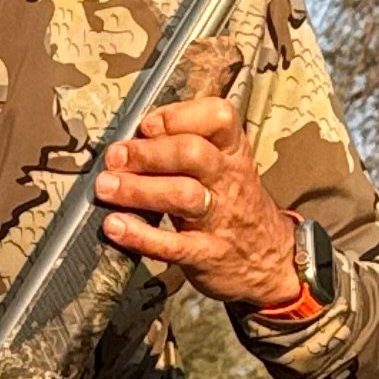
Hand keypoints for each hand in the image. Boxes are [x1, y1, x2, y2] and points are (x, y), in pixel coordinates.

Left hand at [91, 97, 304, 312]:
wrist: (272, 262)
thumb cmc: (234, 206)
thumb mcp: (224, 168)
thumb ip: (186, 148)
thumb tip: (132, 136)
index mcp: (233, 153)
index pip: (218, 117)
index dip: (179, 116)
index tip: (147, 125)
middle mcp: (229, 180)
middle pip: (194, 153)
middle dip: (148, 152)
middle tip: (115, 158)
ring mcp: (220, 218)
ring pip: (183, 195)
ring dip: (139, 189)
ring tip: (107, 188)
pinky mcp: (208, 255)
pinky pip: (174, 245)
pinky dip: (141, 235)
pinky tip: (116, 226)